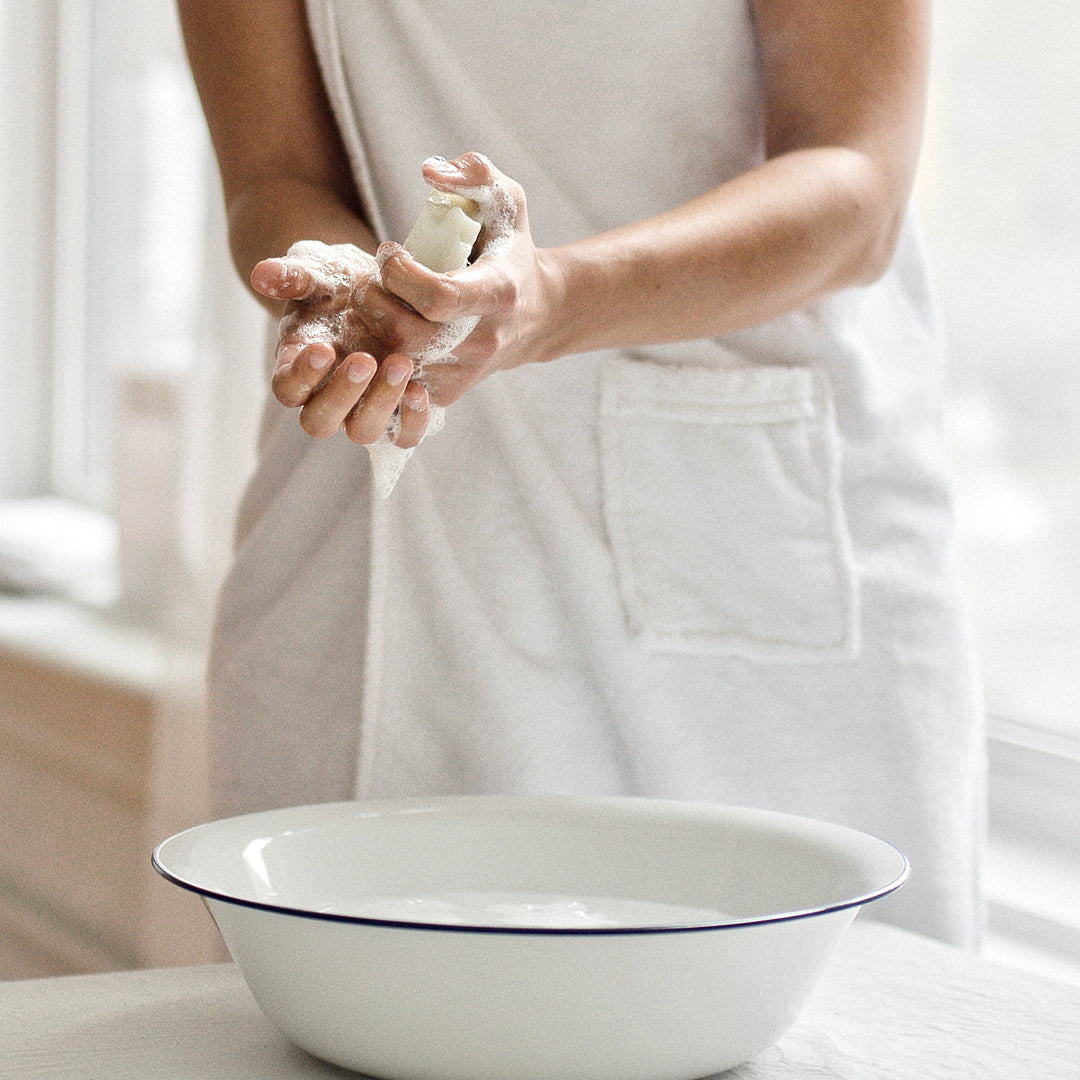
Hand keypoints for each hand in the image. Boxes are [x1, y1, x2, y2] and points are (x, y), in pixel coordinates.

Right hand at [251, 240, 432, 447]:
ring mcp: (362, 411)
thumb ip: (295, 276)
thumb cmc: (339, 286)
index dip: (301, 375)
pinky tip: (420, 390)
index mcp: (297, 370)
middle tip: (365, 359)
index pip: (288, 389)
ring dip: (380, 403)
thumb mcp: (319, 272)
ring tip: (401, 363)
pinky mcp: (399, 414)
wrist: (382, 293)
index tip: (323, 347)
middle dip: (342, 393)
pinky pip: (403, 436)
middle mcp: (327, 399)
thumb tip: (263, 274)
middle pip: (320, 421)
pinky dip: (412, 420)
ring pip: (362, 431)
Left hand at [374, 154, 557, 406]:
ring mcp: (466, 373)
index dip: (399, 273)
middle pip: (406, 333)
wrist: (537, 315)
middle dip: (372, 300)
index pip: (438, 297)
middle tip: (370, 278)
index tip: (391, 251)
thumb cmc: (510, 250)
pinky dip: (376, 357)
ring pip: (395, 363)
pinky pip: (396, 384)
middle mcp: (483, 342)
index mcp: (498, 294)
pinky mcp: (449, 391)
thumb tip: (429, 171)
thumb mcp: (506, 202)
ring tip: (372, 301)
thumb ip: (474, 173)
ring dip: (368, 329)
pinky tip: (378, 331)